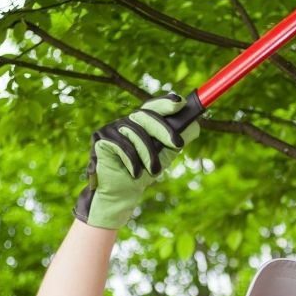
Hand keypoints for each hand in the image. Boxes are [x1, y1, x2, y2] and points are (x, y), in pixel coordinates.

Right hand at [73, 94, 199, 229]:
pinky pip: (120, 144)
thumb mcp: (166, 154)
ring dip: (147, 154)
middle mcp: (126, 121)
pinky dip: (131, 161)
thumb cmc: (144, 171)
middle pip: (146, 115)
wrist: (123, 193)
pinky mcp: (100, 139)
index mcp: (141, 122)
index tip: (180, 102)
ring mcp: (111, 128)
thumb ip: (178, 138)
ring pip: (135, 132)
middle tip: (177, 144)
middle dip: (163, 130)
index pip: (154, 106)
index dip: (166, 102)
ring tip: (153, 171)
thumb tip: (196, 125)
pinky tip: (134, 172)